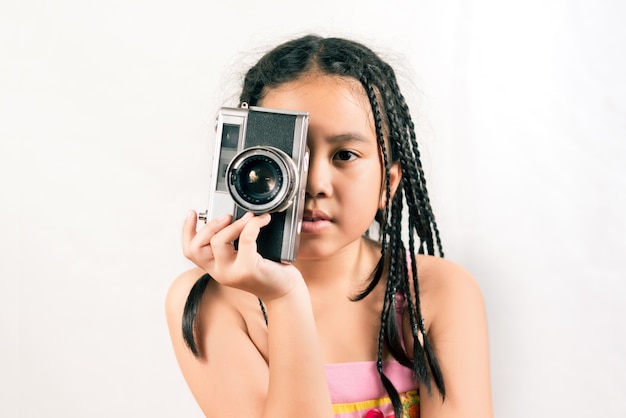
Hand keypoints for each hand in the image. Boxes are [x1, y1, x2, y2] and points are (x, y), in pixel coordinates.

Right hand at [182, 210, 302, 300]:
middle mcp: (220, 272)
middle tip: (227, 216)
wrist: (283, 292)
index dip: (187, 230)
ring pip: (218, 241)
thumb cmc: (266, 273)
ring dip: (233, 224)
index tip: (192, 213)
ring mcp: (232, 272)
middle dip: (210, 226)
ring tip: (248, 218)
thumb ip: (230, 244)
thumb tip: (229, 217)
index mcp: (215, 267)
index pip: (191, 251)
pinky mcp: (248, 269)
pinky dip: (254, 225)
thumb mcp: (241, 258)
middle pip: (198, 246)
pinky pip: (246, 239)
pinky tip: (262, 221)